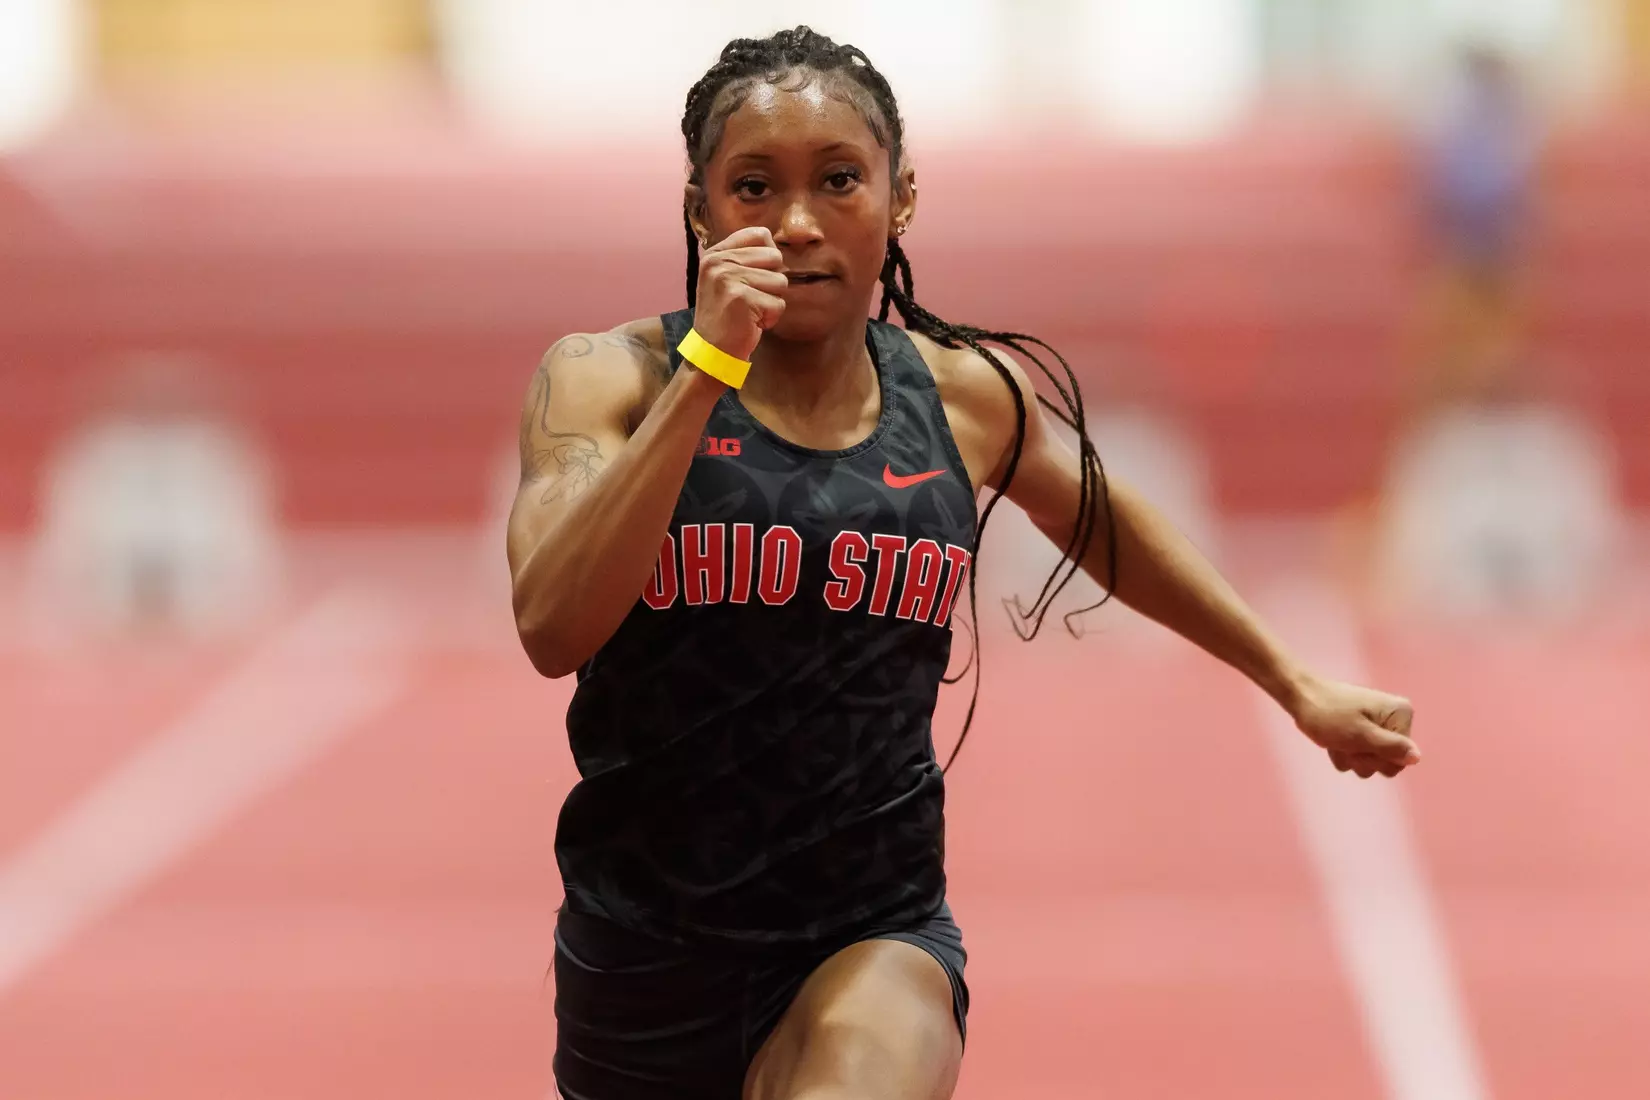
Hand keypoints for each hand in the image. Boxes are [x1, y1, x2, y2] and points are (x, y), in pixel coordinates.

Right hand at [692, 226, 787, 362]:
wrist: (712, 351)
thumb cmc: (727, 316)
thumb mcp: (727, 279)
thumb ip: (745, 259)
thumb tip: (775, 246)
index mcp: (715, 253)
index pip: (760, 234)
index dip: (769, 257)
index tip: (756, 277)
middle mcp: (718, 262)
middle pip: (775, 257)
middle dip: (771, 282)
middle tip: (751, 299)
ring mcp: (728, 278)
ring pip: (780, 281)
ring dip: (771, 302)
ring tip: (750, 312)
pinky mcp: (741, 298)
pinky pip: (778, 304)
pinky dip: (770, 318)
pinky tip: (750, 323)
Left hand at [1288, 674, 1419, 778]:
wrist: (1300, 698)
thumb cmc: (1328, 714)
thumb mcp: (1360, 735)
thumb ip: (1389, 748)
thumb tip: (1417, 758)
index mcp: (1401, 714)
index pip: (1402, 758)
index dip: (1378, 758)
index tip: (1359, 744)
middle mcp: (1395, 720)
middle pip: (1389, 763)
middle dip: (1364, 759)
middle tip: (1346, 744)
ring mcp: (1379, 727)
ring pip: (1372, 764)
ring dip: (1351, 758)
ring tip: (1337, 741)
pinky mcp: (1363, 733)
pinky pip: (1359, 758)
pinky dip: (1343, 754)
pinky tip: (1332, 741)